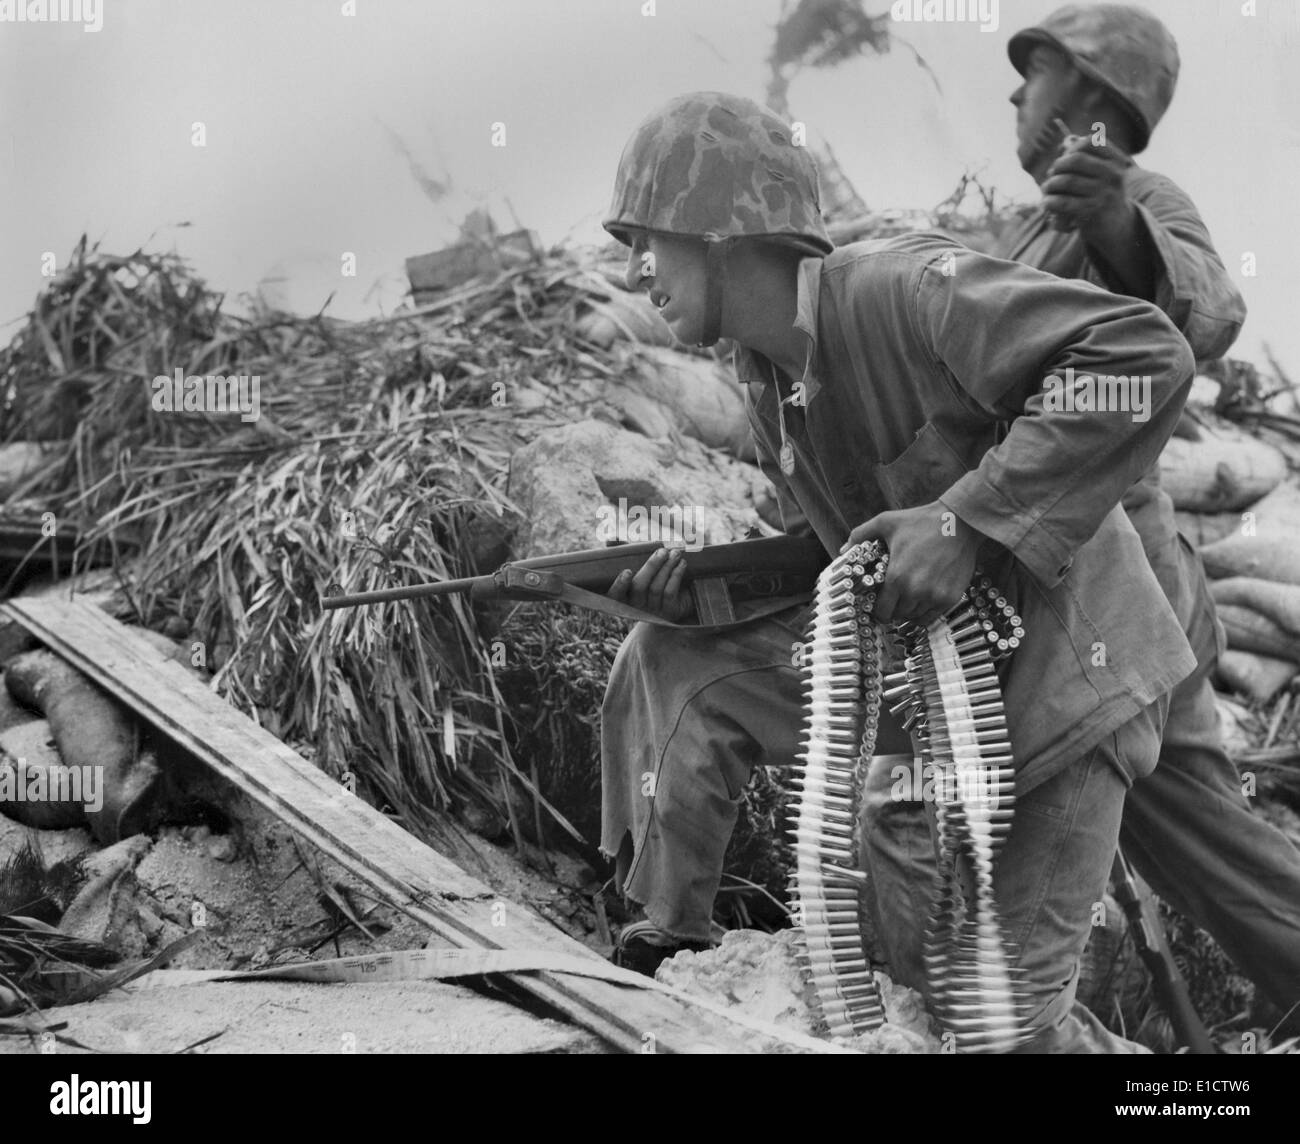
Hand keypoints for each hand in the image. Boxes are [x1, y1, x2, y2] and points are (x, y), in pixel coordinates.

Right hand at [607, 546, 693, 621]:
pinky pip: (670, 593)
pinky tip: (681, 564)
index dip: (620, 584)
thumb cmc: (650, 580)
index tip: (627, 571)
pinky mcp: (668, 612)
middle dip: (651, 566)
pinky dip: (676, 576)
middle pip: (639, 587)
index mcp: (623, 597)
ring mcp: (652, 611)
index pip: (615, 595)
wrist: (676, 602)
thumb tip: (609, 540)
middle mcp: (636, 607)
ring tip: (675, 553)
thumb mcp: (636, 568)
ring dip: (667, 567)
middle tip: (662, 551)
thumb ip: (623, 554)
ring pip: (656, 588)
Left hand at [841, 501, 981, 624]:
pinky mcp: (951, 597)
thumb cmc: (921, 521)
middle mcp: (915, 592)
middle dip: (893, 609)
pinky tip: (922, 601)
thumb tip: (843, 549)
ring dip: (909, 611)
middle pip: (898, 615)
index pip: (882, 611)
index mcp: (896, 577)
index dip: (878, 610)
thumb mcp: (886, 522)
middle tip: (893, 600)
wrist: (959, 523)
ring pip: (915, 617)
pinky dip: (926, 612)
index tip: (878, 605)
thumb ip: (860, 534)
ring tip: (908, 598)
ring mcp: (934, 596)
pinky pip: (933, 616)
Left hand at [1041, 135, 1133, 234]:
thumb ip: (1084, 156)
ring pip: (1067, 180)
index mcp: (1116, 160)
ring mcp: (1104, 193)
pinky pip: (1064, 202)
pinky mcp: (1093, 211)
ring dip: (1050, 184)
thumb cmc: (1100, 193)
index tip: (1065, 158)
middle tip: (1051, 175)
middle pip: (1075, 159)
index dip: (1072, 148)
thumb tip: (1065, 141)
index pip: (1091, 142)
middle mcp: (1113, 174)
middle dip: (1057, 166)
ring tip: (1046, 189)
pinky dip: (1050, 201)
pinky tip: (1046, 202)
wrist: (1114, 224)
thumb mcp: (1099, 173)